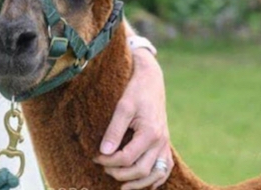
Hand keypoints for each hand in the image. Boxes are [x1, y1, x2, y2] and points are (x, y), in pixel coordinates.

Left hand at [94, 48, 172, 189]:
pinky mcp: (165, 144)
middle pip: (141, 170)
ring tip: (121, 186)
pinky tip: (142, 183)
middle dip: (120, 174)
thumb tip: (103, 151)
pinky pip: (165, 168)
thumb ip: (114, 130)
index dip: (109, 162)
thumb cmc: (135, 92)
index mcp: (150, 133)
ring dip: (139, 183)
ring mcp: (165, 144)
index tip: (95, 157)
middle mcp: (161, 142)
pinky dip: (155, 179)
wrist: (151, 81)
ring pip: (156, 174)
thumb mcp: (122, 107)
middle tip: (103, 168)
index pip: (127, 157)